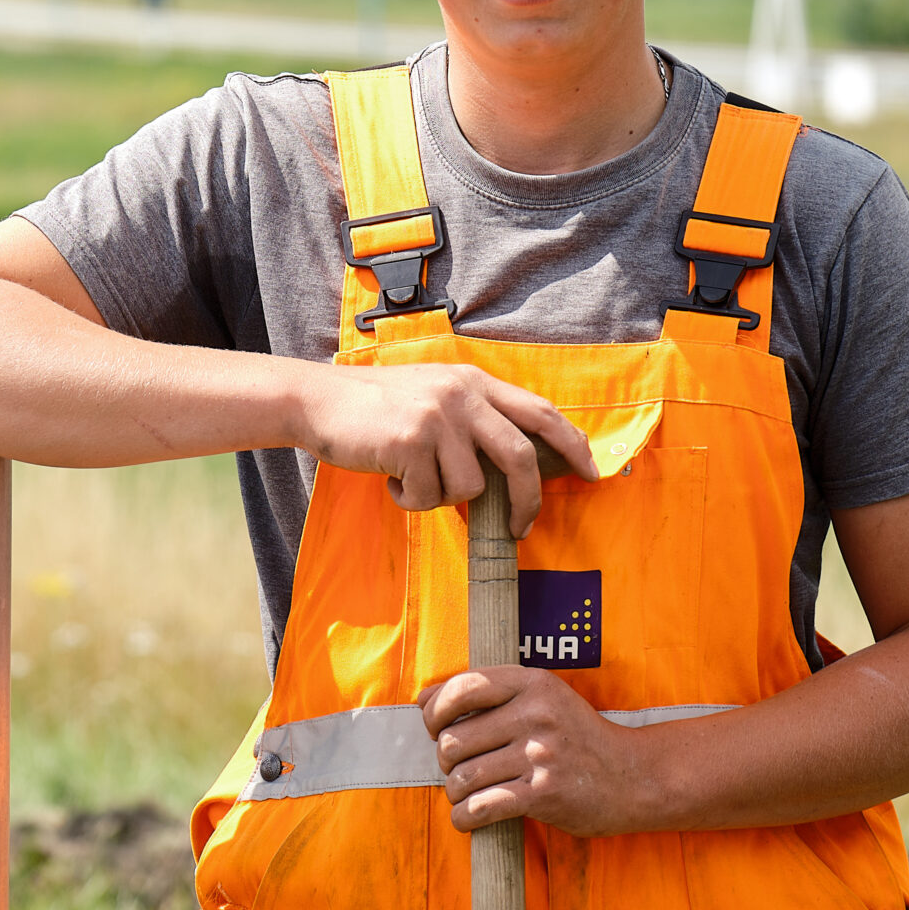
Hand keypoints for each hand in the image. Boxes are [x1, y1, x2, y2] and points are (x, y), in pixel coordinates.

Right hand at [289, 362, 596, 535]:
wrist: (317, 400)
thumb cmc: (374, 407)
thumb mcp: (433, 395)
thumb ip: (473, 419)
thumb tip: (513, 470)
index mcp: (473, 381)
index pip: (540, 412)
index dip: (572, 444)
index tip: (591, 471)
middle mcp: (461, 395)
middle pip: (520, 457)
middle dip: (527, 501)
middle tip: (521, 527)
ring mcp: (436, 417)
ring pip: (470, 487)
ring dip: (441, 497)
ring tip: (411, 478)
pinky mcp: (410, 442)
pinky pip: (427, 497)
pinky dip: (408, 498)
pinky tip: (389, 476)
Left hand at [421, 666, 659, 837]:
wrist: (632, 777)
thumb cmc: (576, 736)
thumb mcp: (541, 698)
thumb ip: (486, 694)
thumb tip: (421, 699)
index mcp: (533, 683)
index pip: (462, 688)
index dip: (435, 709)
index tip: (434, 725)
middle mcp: (536, 715)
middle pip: (454, 738)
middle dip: (445, 758)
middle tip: (458, 766)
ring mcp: (540, 755)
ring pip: (463, 776)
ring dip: (454, 791)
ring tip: (466, 793)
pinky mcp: (543, 795)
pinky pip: (481, 808)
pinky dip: (464, 818)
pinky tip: (467, 818)